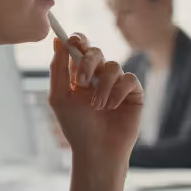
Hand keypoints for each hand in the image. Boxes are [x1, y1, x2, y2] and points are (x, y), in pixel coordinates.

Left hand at [48, 34, 141, 162]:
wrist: (98, 150)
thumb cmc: (77, 127)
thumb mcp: (59, 96)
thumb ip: (58, 68)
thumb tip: (58, 39)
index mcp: (79, 75)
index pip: (79, 48)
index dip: (77, 40)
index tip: (73, 41)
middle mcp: (98, 76)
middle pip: (96, 52)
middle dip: (88, 63)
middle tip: (81, 81)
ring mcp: (117, 84)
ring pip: (114, 66)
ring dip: (103, 86)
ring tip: (98, 106)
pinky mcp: (133, 93)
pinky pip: (129, 79)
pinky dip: (119, 91)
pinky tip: (112, 107)